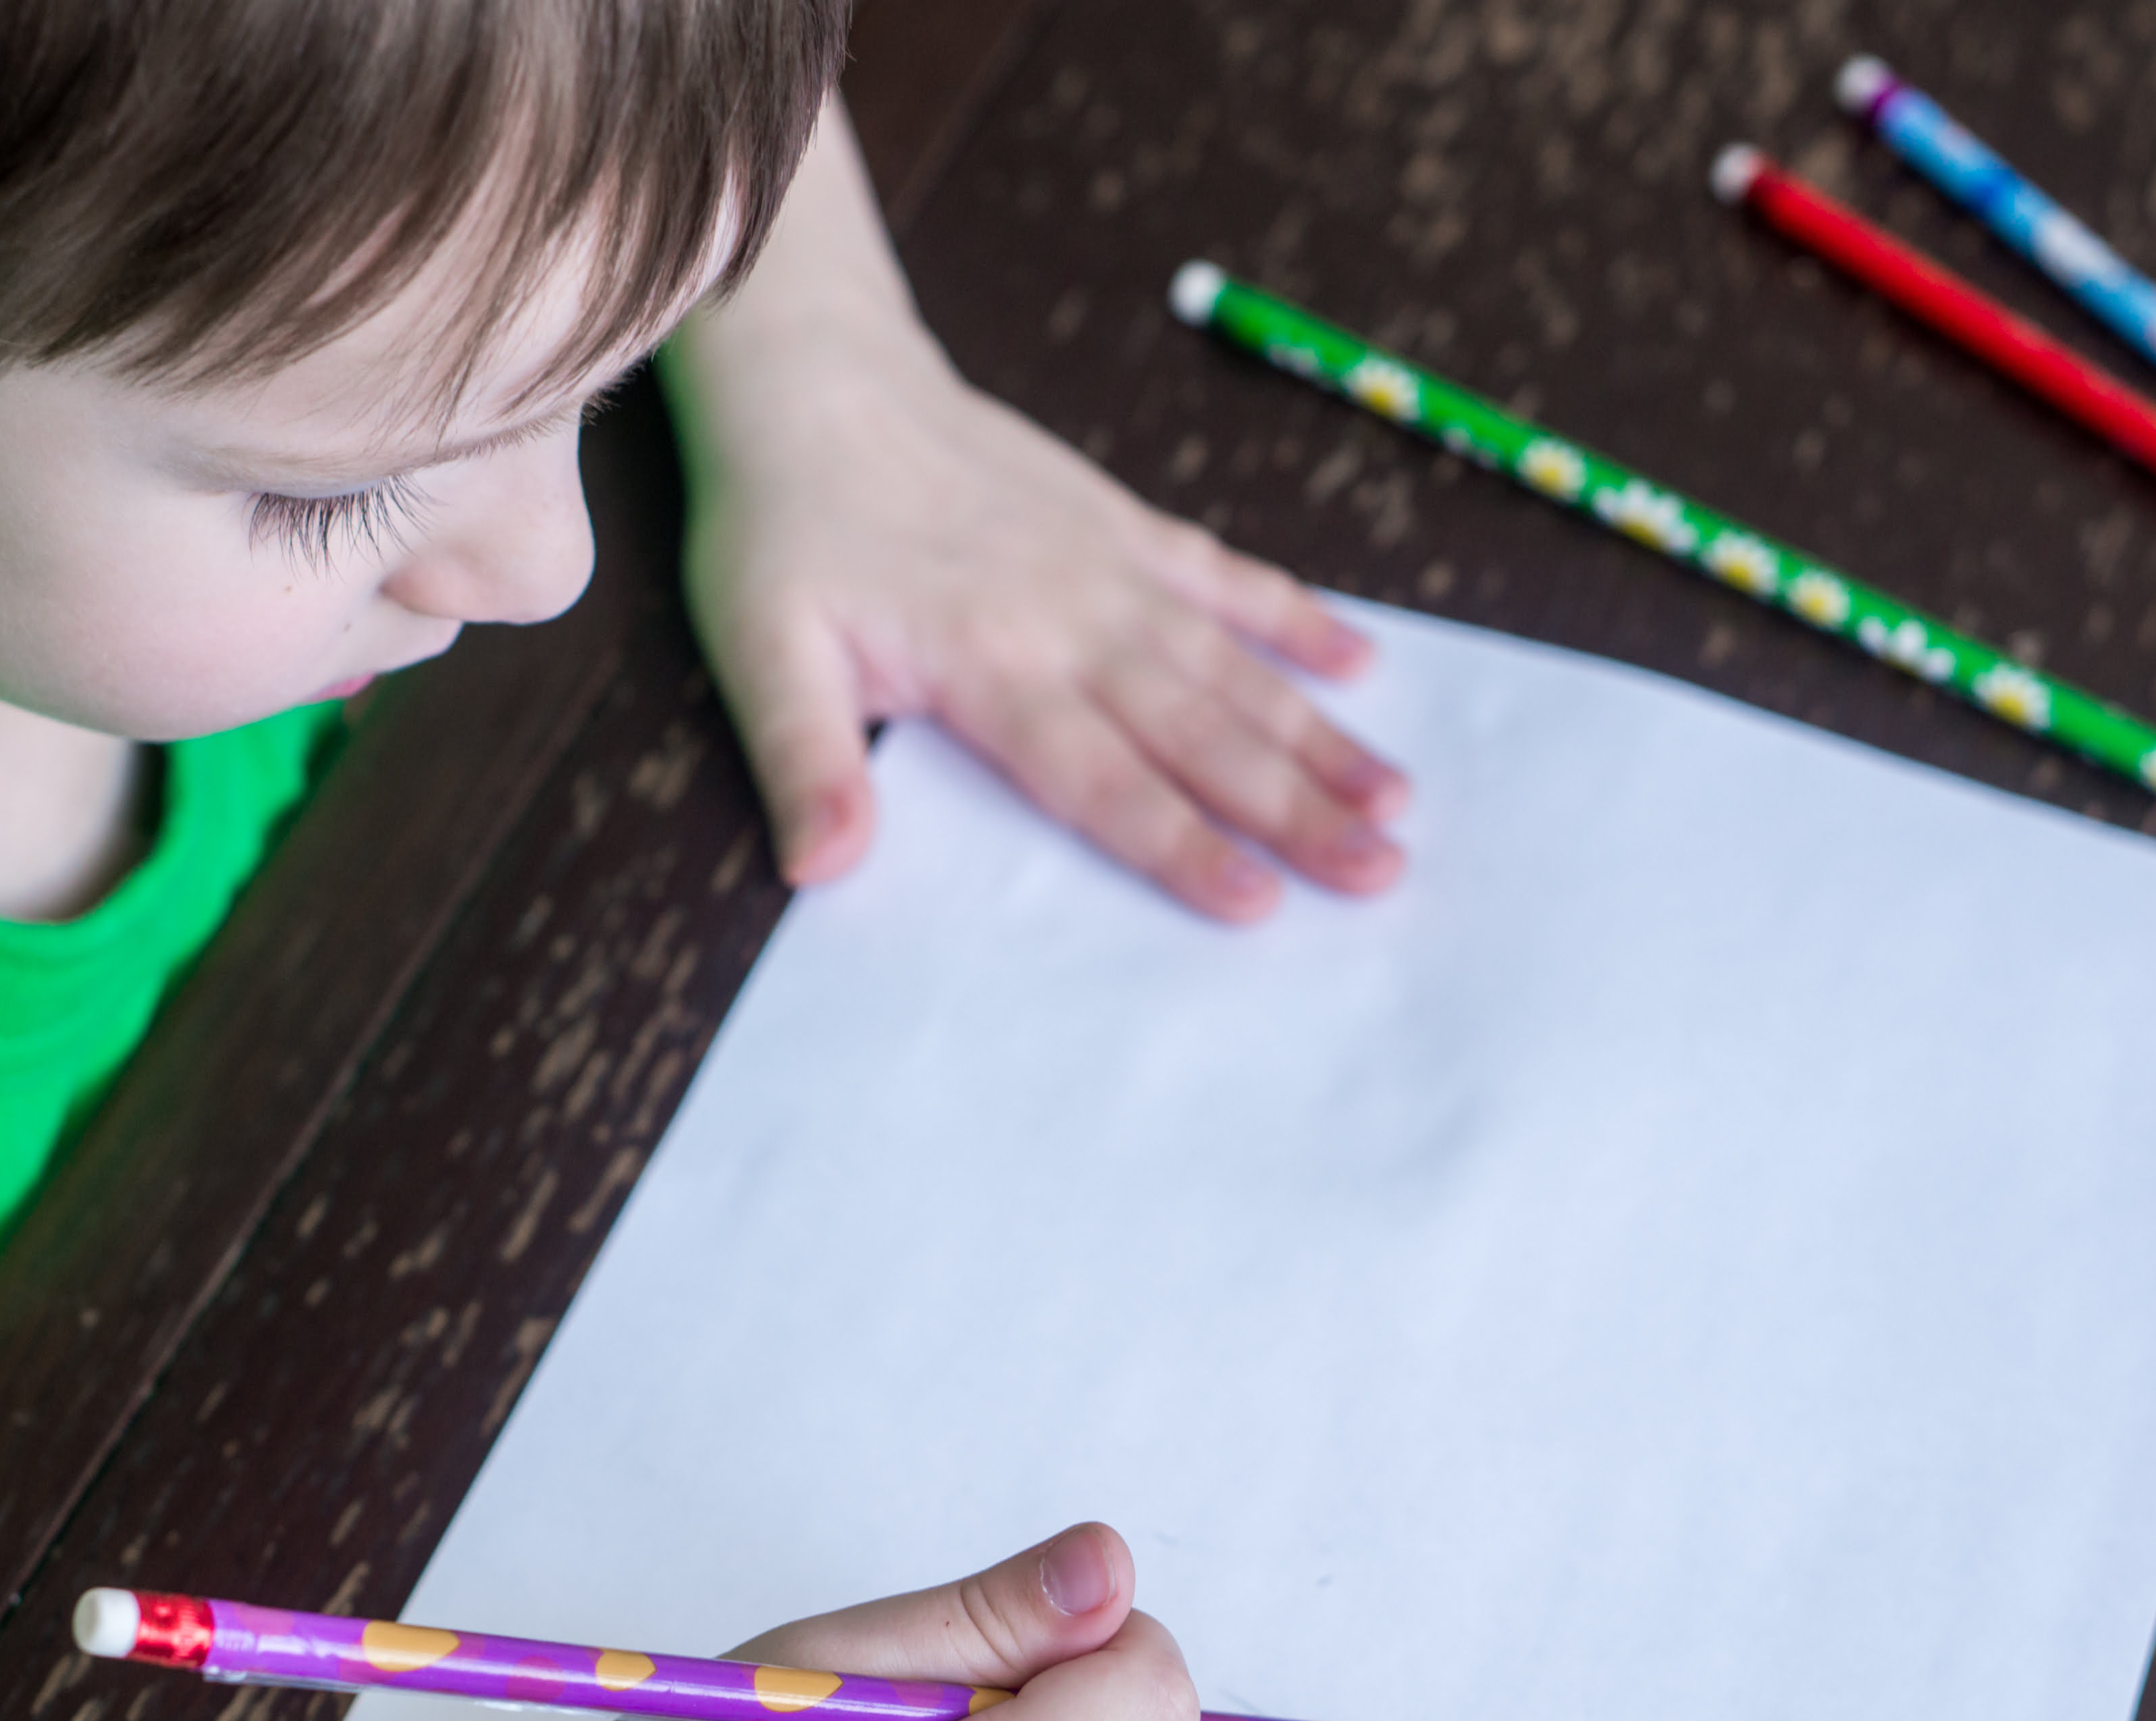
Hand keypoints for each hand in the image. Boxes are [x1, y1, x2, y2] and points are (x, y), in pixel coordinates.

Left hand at [662, 112, 1409, 921]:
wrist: (813, 383)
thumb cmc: (782, 529)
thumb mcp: (760, 650)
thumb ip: (805, 761)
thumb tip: (824, 867)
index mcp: (990, 666)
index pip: (1103, 780)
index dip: (1183, 844)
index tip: (1261, 902)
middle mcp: (1071, 620)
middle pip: (1200, 733)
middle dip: (1297, 808)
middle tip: (1383, 871)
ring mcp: (1107, 567)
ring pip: (1231, 666)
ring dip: (1318, 733)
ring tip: (1395, 793)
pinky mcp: (1119, 522)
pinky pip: (1222, 575)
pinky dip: (1293, 615)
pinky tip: (1360, 660)